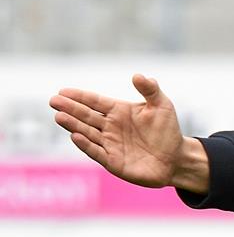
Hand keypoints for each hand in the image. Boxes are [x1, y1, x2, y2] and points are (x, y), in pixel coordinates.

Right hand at [49, 74, 207, 191]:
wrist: (176, 159)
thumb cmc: (168, 131)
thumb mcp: (162, 106)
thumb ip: (150, 90)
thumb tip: (138, 75)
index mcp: (119, 111)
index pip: (95, 102)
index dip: (80, 96)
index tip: (63, 91)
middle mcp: (110, 127)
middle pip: (86, 116)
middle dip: (70, 108)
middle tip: (54, 100)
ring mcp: (110, 144)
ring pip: (87, 132)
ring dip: (73, 125)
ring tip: (59, 116)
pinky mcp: (113, 161)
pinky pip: (96, 152)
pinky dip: (86, 145)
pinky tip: (75, 135)